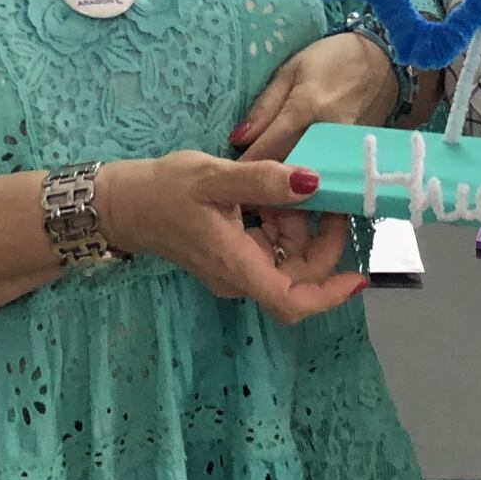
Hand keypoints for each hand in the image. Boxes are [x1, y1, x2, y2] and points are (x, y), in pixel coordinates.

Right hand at [95, 151, 364, 323]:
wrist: (123, 203)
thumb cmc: (163, 191)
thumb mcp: (213, 177)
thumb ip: (263, 180)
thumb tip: (312, 182)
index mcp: (237, 266)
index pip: (291, 301)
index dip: (329, 295)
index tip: (357, 276)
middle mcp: (239, 277)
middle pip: (297, 278)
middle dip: (320, 243)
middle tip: (330, 202)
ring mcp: (235, 269)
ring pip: (286, 259)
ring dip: (299, 227)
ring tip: (290, 187)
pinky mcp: (232, 256)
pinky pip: (269, 247)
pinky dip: (281, 223)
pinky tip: (272, 194)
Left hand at [229, 30, 399, 265]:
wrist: (389, 63)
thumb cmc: (333, 59)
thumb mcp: (291, 70)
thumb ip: (265, 107)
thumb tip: (238, 139)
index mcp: (304, 110)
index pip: (267, 151)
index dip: (244, 170)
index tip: (226, 187)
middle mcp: (325, 135)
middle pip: (288, 171)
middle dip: (264, 187)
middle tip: (242, 200)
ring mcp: (345, 150)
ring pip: (308, 179)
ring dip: (287, 192)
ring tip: (267, 201)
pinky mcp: (358, 158)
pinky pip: (327, 177)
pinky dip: (311, 186)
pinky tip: (297, 193)